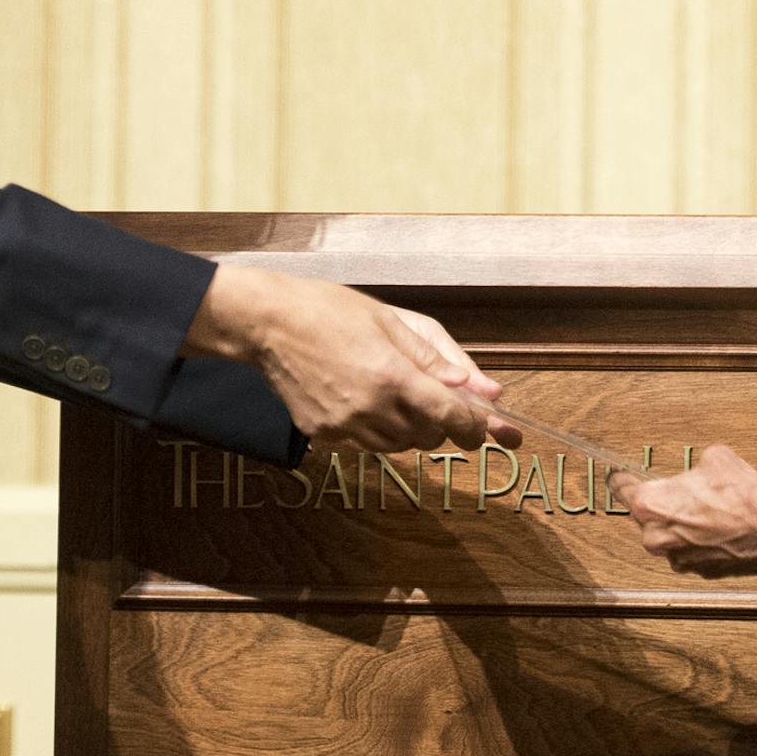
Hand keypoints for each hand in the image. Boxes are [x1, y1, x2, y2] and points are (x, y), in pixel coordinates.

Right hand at [184, 265, 520, 453]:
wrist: (267, 322)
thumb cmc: (330, 310)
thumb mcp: (392, 321)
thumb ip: (439, 358)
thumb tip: (484, 389)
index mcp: (393, 375)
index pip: (451, 417)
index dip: (476, 427)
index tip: (489, 430)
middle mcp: (370, 407)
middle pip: (428, 437)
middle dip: (440, 423)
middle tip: (435, 398)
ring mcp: (344, 425)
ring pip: (398, 445)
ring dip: (409, 428)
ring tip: (392, 391)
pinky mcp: (323, 434)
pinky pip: (365, 443)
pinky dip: (376, 428)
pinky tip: (362, 397)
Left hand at [611, 444, 756, 579]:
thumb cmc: (741, 494)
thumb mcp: (714, 458)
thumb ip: (694, 467)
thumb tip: (700, 470)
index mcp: (650, 504)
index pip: (622, 489)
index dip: (622, 479)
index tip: (618, 477)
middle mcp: (656, 536)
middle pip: (646, 516)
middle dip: (662, 505)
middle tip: (682, 493)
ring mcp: (676, 557)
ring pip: (669, 537)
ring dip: (681, 525)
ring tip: (708, 511)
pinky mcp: (698, 571)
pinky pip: (689, 551)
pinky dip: (699, 542)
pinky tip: (718, 528)